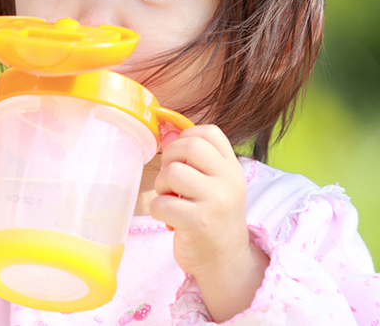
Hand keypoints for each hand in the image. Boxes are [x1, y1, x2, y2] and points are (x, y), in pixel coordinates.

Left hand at [149, 125, 268, 321]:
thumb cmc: (212, 216)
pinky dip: (158, 210)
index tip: (182, 157)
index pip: (209, 132)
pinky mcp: (198, 223)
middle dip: (170, 160)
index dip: (186, 137)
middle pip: (188, 146)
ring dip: (162, 187)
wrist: (226, 260)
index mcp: (232, 167)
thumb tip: (166, 130)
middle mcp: (228, 181)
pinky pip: (162, 203)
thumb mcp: (213, 183)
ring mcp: (215, 202)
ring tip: (172, 200)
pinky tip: (170, 219)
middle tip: (172, 181)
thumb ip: (194, 157)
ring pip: (172, 173)